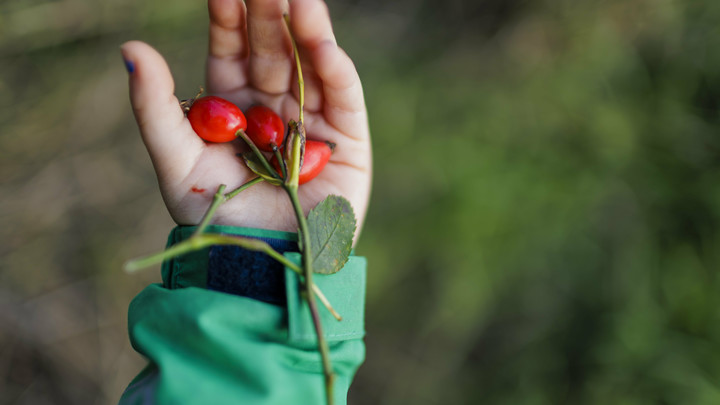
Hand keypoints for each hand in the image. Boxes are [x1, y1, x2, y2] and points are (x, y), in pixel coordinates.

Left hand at [121, 0, 370, 236]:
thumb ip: (155, 107)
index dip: (228, 17)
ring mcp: (313, 121)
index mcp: (235, 106)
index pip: (231, 49)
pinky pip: (343, 97)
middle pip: (273, 49)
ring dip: (307, 29)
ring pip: (311, 64)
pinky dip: (334, 70)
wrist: (261, 265)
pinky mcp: (348, 140)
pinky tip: (323, 44)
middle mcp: (275, 106)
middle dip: (268, 13)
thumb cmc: (216, 217)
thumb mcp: (176, 162)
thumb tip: (131, 47)